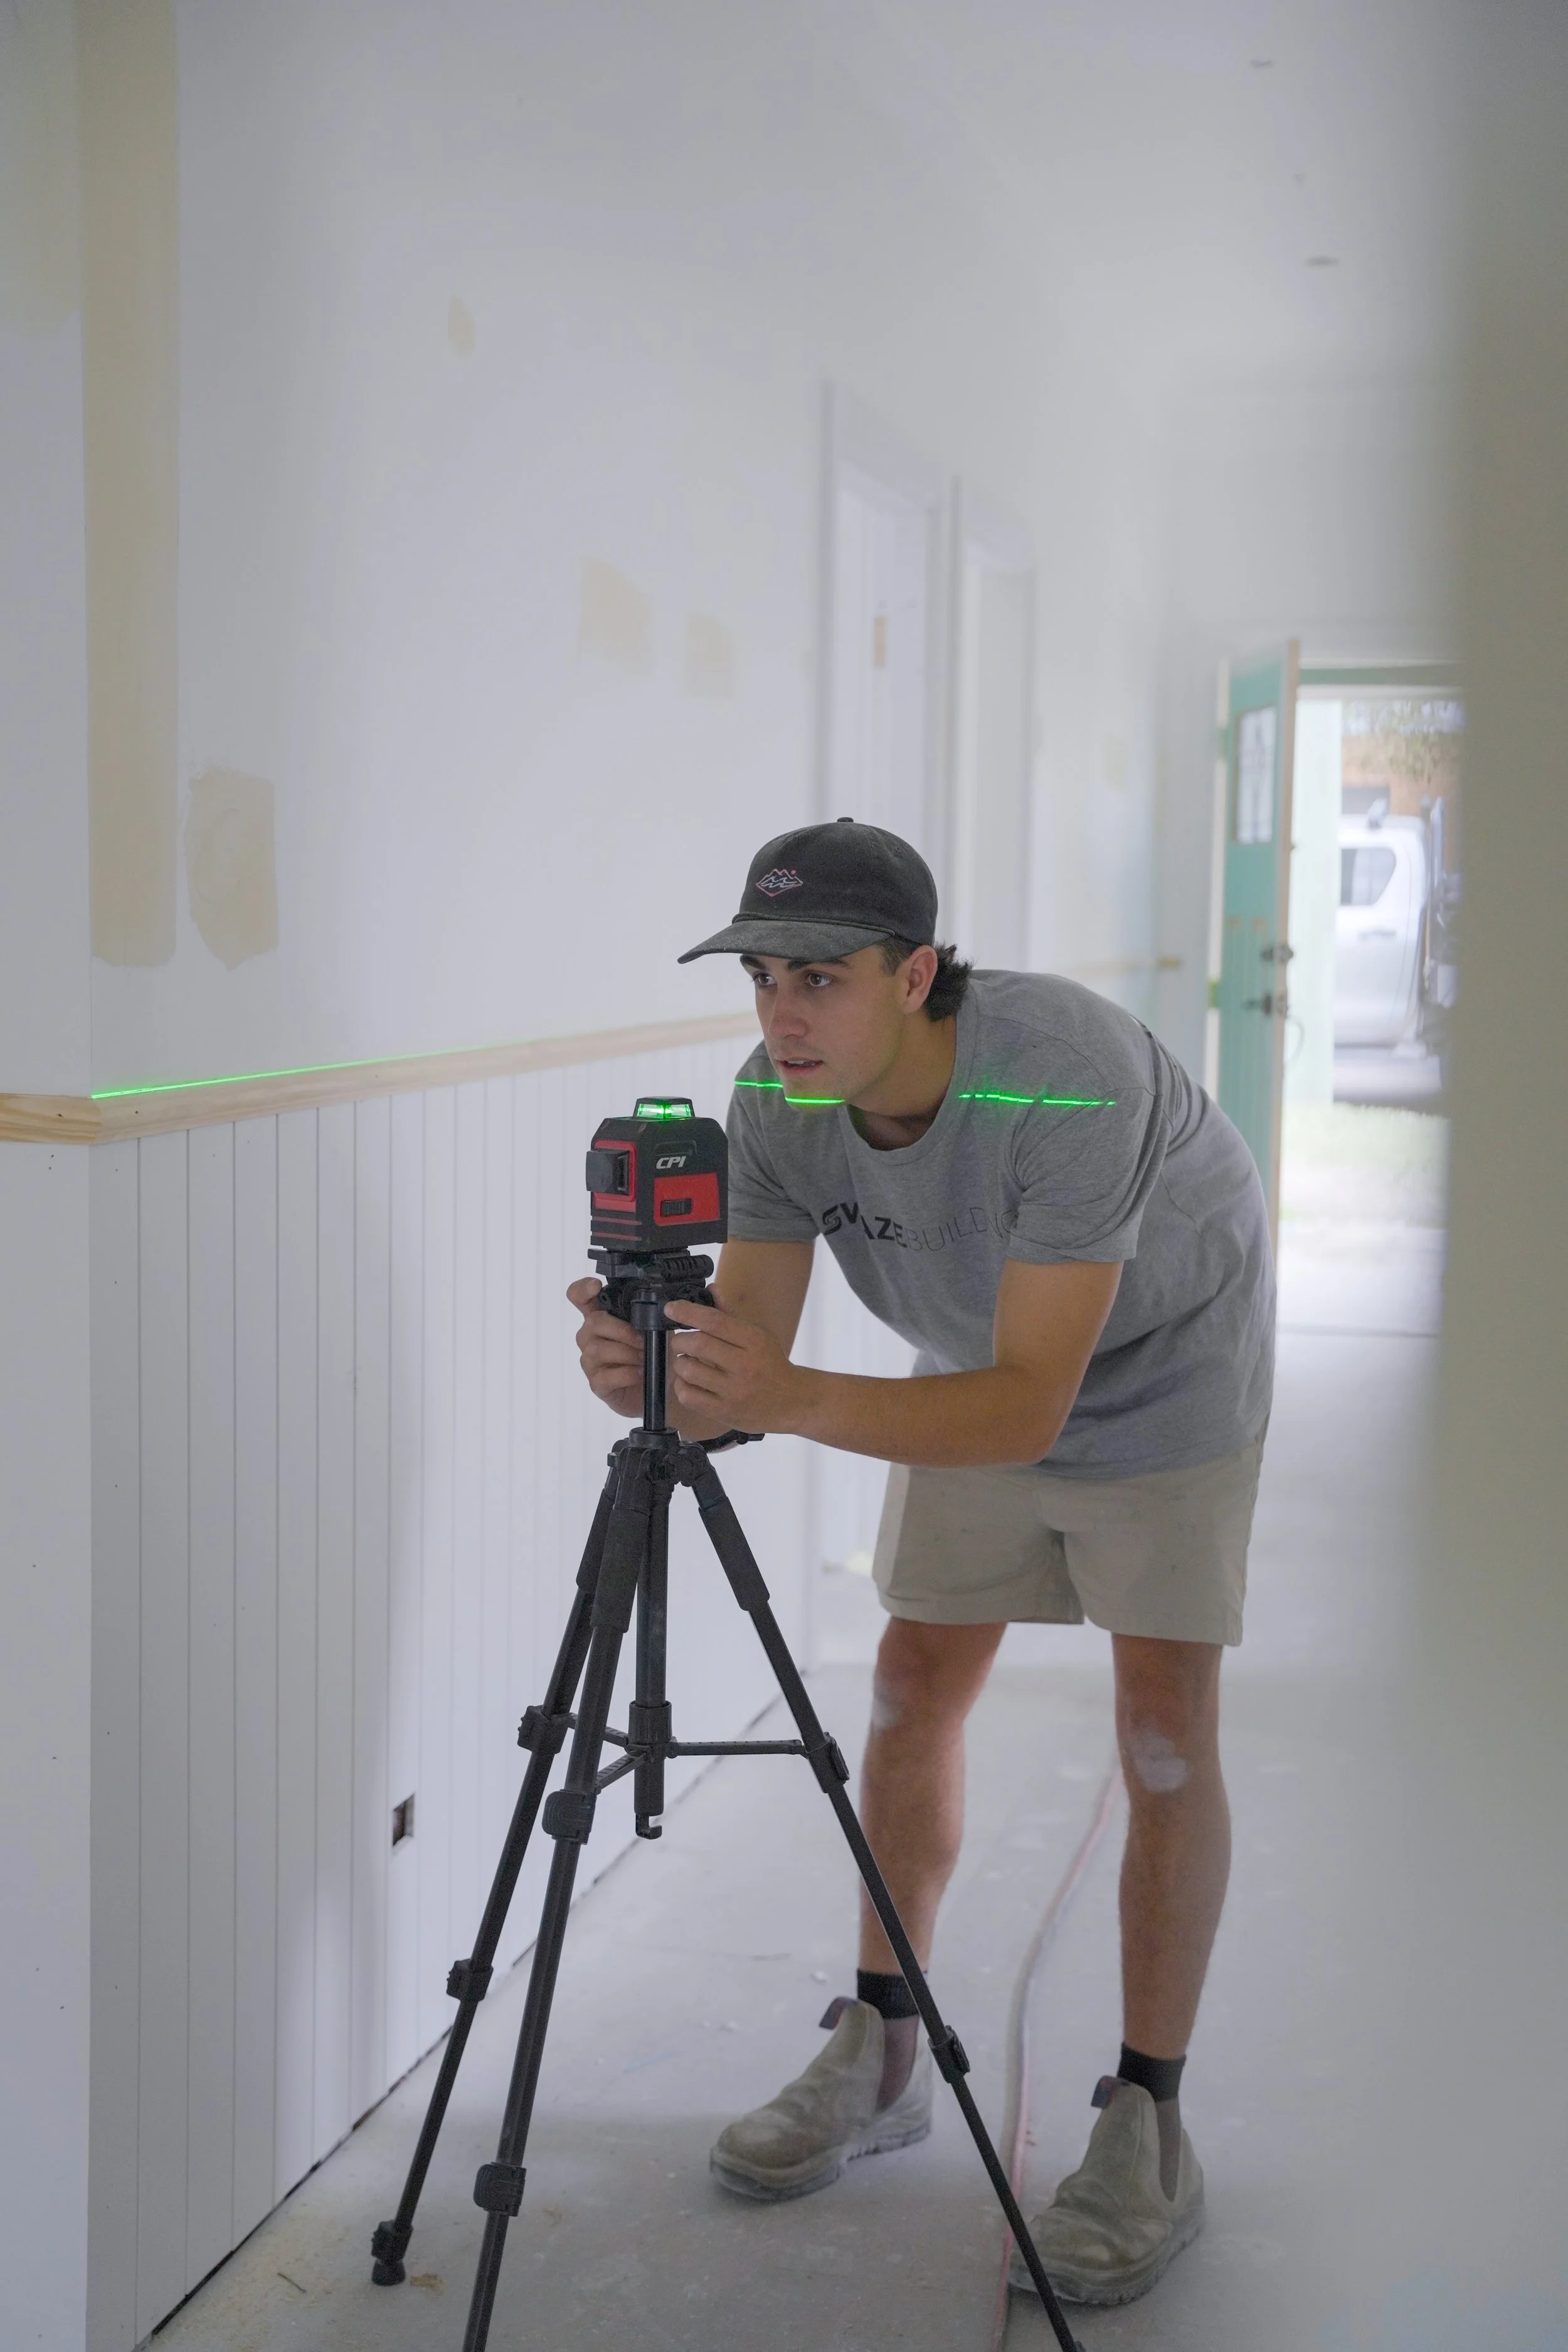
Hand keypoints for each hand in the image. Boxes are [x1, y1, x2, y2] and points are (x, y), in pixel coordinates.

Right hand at [567, 1277, 643, 1418]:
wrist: (660, 1387)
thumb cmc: (653, 1354)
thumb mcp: (655, 1329)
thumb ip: (649, 1315)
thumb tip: (653, 1305)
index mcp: (601, 1318)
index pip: (579, 1298)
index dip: (582, 1289)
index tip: (595, 1286)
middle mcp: (590, 1337)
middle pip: (593, 1322)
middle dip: (622, 1330)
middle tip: (644, 1340)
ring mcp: (590, 1361)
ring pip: (598, 1349)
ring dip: (626, 1352)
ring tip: (644, 1358)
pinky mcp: (596, 1383)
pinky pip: (605, 1376)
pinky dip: (626, 1374)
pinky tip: (639, 1373)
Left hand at [663, 1298, 801, 1433]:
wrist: (792, 1401)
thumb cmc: (770, 1364)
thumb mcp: (757, 1335)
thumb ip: (730, 1315)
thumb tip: (711, 1290)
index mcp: (754, 1341)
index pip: (714, 1321)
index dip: (687, 1312)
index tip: (671, 1309)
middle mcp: (745, 1365)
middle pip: (698, 1344)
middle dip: (680, 1339)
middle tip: (679, 1340)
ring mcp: (734, 1391)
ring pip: (689, 1370)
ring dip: (680, 1362)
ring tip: (686, 1360)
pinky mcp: (724, 1412)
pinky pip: (688, 1396)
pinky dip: (681, 1385)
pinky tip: (689, 1381)